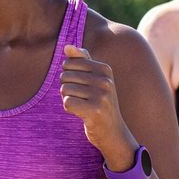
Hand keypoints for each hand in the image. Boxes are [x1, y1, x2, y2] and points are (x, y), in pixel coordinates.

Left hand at [59, 45, 134, 167]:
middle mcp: (105, 80)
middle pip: (65, 76)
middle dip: (68, 88)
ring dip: (69, 99)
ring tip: (83, 106)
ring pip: (65, 90)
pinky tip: (81, 113)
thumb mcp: (95, 79)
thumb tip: (67, 46)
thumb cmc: (100, 102)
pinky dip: (70, 109)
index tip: (82, 86)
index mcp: (105, 69)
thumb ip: (81, 61)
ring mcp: (101, 96)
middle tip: (83, 99)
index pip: (69, 63)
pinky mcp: (94, 111)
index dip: (69, 76)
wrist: (113, 131)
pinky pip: (67, 102)